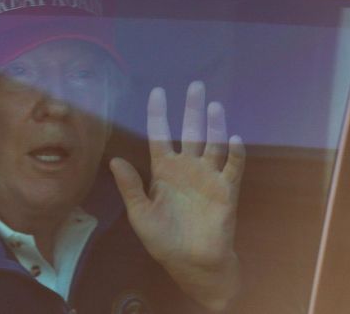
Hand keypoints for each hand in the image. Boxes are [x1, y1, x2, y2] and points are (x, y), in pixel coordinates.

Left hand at [109, 81, 244, 310]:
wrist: (191, 264)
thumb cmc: (163, 239)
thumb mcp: (140, 214)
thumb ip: (130, 187)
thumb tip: (114, 159)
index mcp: (163, 171)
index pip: (161, 136)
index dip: (158, 114)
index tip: (157, 92)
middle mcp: (186, 168)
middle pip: (191, 132)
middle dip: (192, 109)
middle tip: (196, 86)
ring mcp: (208, 177)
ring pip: (212, 144)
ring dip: (214, 126)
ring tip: (213, 106)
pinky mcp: (226, 190)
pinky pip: (232, 167)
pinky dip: (234, 153)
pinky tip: (234, 137)